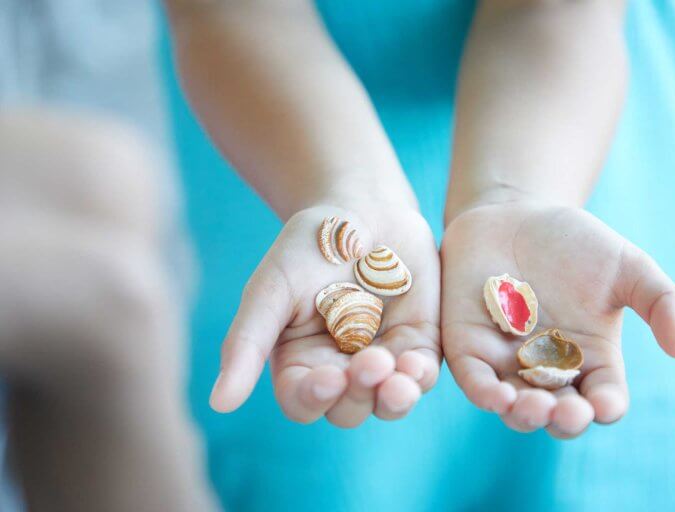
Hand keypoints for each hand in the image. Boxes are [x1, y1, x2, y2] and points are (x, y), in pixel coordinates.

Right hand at [209, 202, 440, 426]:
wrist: (364, 209)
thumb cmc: (309, 246)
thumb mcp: (273, 287)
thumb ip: (247, 342)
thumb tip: (219, 404)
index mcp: (299, 361)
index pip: (302, 401)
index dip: (315, 398)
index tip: (329, 377)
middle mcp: (340, 369)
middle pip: (348, 409)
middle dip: (358, 394)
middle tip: (370, 363)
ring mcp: (381, 359)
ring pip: (387, 403)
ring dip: (394, 398)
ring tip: (399, 378)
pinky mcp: (417, 344)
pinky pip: (420, 375)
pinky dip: (419, 377)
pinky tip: (416, 366)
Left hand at [442, 201, 674, 437]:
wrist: (514, 213)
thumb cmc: (576, 243)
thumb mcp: (628, 266)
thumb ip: (661, 301)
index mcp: (591, 359)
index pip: (603, 398)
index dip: (605, 407)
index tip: (605, 404)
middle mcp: (549, 370)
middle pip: (559, 414)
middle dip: (564, 420)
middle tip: (568, 412)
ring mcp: (507, 362)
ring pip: (515, 407)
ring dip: (524, 415)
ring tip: (533, 407)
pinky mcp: (470, 347)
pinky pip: (475, 380)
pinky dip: (485, 393)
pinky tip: (496, 396)